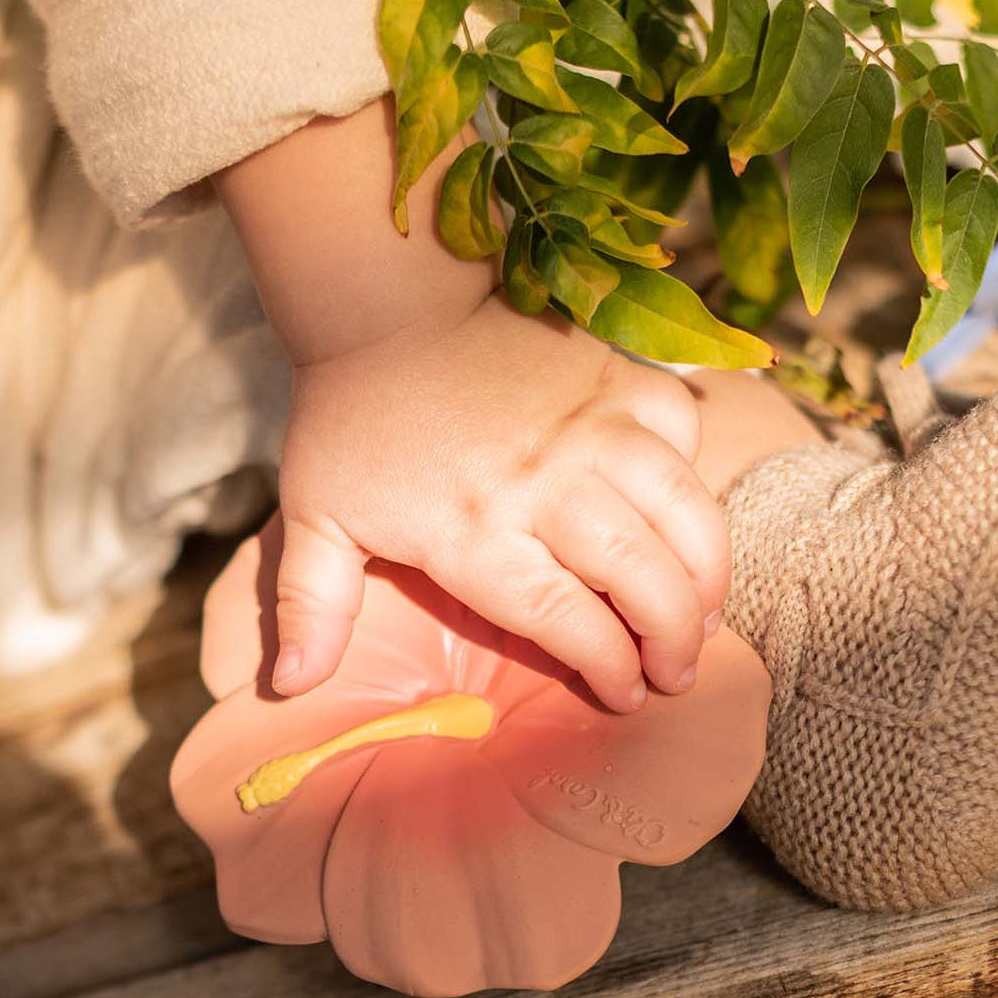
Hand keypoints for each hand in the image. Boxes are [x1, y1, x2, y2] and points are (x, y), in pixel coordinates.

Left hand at [269, 292, 729, 714]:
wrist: (387, 300)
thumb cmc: (350, 420)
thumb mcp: (315, 516)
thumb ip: (312, 605)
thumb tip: (291, 685)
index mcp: (472, 529)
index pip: (564, 618)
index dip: (608, 667)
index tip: (626, 697)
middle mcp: (543, 482)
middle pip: (640, 578)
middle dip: (673, 640)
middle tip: (678, 674)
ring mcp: (591, 424)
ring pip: (682, 512)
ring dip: (706, 574)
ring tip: (704, 616)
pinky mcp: (618, 374)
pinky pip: (683, 433)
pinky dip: (691, 476)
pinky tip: (682, 515)